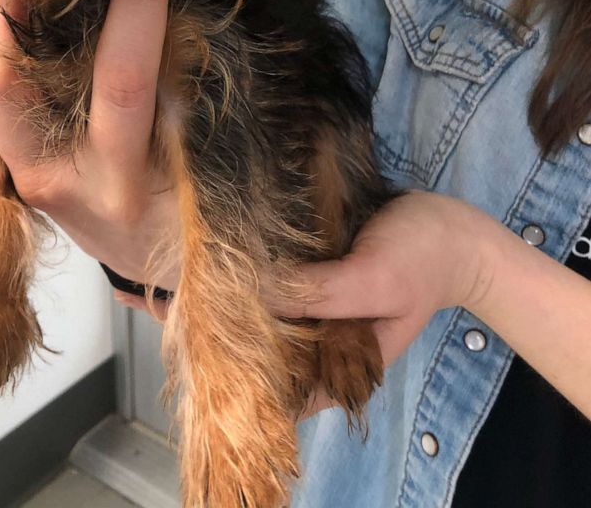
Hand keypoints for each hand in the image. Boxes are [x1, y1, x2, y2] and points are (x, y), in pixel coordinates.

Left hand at [0, 0, 181, 288]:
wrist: (162, 276)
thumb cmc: (196, 221)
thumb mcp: (211, 169)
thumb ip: (188, 96)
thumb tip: (172, 6)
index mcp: (119, 187)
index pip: (121, 82)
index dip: (138, 8)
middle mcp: (54, 182)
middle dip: (10, 3)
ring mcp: (25, 175)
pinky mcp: (16, 165)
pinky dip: (4, 41)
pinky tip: (28, 4)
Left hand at [114, 190, 497, 353]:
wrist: (457, 230)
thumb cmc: (424, 260)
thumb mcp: (373, 279)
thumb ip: (319, 293)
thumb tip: (253, 292)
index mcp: (337, 367)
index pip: (270, 386)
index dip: (225, 367)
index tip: (181, 330)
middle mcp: (318, 345)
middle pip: (255, 349)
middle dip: (211, 326)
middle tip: (159, 292)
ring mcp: (315, 313)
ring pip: (258, 315)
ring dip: (222, 297)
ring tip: (172, 270)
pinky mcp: (313, 279)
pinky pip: (272, 282)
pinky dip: (244, 271)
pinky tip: (209, 249)